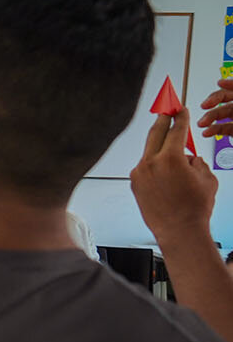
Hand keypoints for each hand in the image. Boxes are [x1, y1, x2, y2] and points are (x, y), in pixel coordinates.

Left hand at [131, 105, 217, 241]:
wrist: (179, 231)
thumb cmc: (194, 208)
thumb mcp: (207, 178)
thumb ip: (197, 161)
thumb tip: (189, 157)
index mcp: (171, 159)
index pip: (176, 130)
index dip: (180, 118)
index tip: (181, 110)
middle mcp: (150, 163)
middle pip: (156, 133)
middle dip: (163, 120)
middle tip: (167, 111)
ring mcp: (139, 173)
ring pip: (150, 152)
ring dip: (160, 146)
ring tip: (172, 150)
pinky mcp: (134, 183)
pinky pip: (145, 167)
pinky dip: (154, 164)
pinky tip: (165, 172)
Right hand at [197, 77, 232, 136]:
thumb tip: (223, 83)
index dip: (229, 83)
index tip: (220, 83)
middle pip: (225, 97)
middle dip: (213, 100)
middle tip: (204, 105)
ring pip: (221, 113)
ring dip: (209, 117)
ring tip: (201, 123)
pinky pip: (223, 127)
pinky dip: (213, 129)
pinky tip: (206, 132)